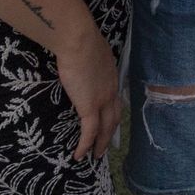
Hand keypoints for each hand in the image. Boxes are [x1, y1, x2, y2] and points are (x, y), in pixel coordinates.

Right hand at [55, 33, 120, 160]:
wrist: (79, 40)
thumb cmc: (81, 39)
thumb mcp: (91, 49)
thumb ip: (90, 57)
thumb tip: (81, 56)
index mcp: (112, 75)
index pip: (115, 98)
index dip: (113, 111)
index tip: (109, 120)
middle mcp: (111, 89)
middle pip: (115, 117)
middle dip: (110, 132)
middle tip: (104, 145)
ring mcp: (102, 99)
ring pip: (106, 127)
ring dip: (101, 143)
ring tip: (95, 155)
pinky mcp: (89, 106)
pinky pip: (89, 132)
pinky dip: (85, 145)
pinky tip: (79, 155)